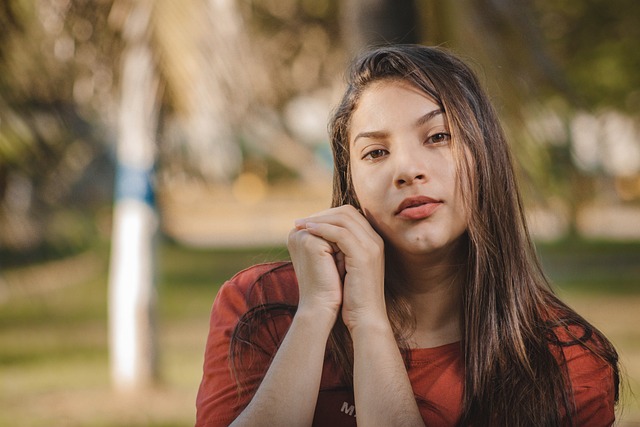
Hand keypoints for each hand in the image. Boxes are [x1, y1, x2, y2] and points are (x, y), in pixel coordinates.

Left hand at [294, 205, 386, 332]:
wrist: (365, 318)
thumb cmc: (352, 297)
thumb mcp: (345, 268)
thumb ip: (338, 251)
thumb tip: (318, 238)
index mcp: (372, 241)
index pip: (349, 215)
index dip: (327, 215)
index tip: (307, 222)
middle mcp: (374, 240)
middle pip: (347, 212)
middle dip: (322, 214)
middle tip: (301, 221)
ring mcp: (371, 247)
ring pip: (343, 219)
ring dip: (318, 219)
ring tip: (300, 225)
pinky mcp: (363, 256)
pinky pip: (341, 233)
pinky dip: (322, 229)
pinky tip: (308, 232)